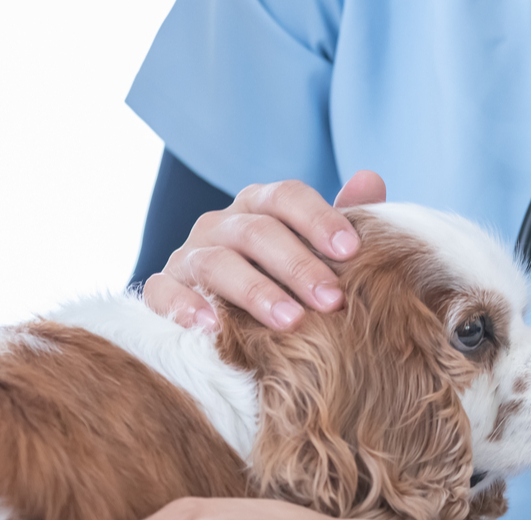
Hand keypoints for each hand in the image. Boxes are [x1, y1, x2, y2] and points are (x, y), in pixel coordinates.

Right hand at [144, 171, 386, 330]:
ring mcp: (187, 255)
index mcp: (258, 207)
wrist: (218, 323)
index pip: (286, 197)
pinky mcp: (160, 289)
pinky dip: (186, 307)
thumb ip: (338, 224)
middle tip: (331, 301)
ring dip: (254, 291)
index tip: (351, 251)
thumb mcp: (311, 255)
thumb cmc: (277, 285)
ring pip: (216, 262)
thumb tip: (370, 180)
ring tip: (288, 321)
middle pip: (256, 232)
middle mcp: (219, 224)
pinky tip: (213, 328)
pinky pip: (165, 292)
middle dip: (297, 265)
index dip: (319, 219)